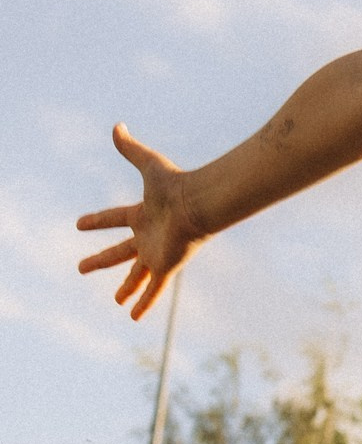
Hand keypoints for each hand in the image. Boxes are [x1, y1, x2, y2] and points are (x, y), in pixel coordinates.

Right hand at [77, 124, 202, 320]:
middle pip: (120, 253)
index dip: (96, 222)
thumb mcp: (148, 164)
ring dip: (126, 288)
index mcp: (142, 215)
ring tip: (116, 301)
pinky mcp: (165, 266)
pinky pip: (153, 289)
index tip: (79, 224)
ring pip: (136, 275)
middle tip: (81, 267)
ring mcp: (157, 253)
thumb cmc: (177, 185)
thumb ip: (131, 149)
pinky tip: (134, 317)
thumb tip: (117, 126)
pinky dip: (144, 303)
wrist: (200, 204)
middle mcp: (148, 237)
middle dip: (101, 261)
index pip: (113, 218)